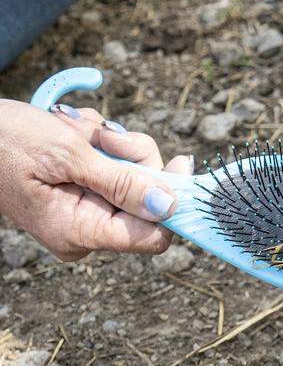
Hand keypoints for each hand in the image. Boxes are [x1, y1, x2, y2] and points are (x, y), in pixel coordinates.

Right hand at [0, 101, 192, 260]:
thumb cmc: (7, 141)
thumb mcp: (67, 157)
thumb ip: (121, 183)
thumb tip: (168, 206)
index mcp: (80, 232)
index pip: (152, 237)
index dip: (172, 202)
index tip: (181, 164)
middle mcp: (86, 228)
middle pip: (149, 196)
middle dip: (130, 155)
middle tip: (101, 135)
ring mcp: (87, 208)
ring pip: (135, 171)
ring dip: (111, 141)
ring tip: (72, 129)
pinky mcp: (86, 188)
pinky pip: (116, 161)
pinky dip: (100, 139)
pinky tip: (70, 130)